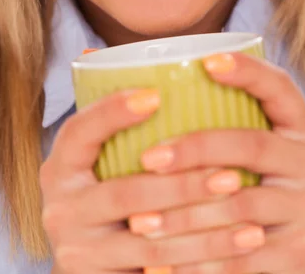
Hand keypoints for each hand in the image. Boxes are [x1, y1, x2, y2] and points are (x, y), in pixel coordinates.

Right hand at [41, 88, 259, 273]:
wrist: (98, 263)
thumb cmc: (112, 191)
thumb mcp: (103, 158)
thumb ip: (114, 120)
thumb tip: (110, 53)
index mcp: (62, 165)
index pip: (79, 131)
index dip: (113, 111)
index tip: (156, 95)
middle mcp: (60, 205)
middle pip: (125, 190)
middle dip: (182, 180)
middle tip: (230, 170)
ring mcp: (78, 247)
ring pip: (149, 234)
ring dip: (204, 220)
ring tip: (244, 202)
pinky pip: (160, 269)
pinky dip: (205, 256)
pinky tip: (243, 241)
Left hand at [136, 52, 304, 273]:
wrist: (297, 247)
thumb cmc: (256, 179)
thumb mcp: (255, 142)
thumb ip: (222, 114)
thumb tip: (127, 68)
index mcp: (299, 126)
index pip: (280, 87)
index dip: (248, 71)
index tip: (208, 60)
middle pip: (251, 145)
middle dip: (195, 148)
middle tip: (148, 158)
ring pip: (239, 206)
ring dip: (184, 213)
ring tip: (139, 220)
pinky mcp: (296, 253)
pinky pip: (241, 258)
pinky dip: (198, 260)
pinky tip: (160, 259)